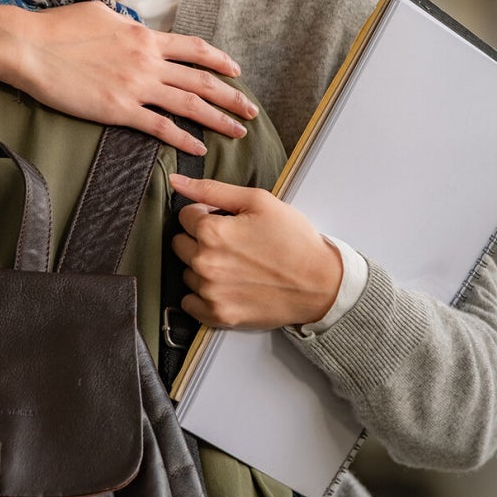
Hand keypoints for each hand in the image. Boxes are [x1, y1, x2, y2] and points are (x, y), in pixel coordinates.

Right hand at [0, 2, 258, 155]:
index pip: (192, 48)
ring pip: (188, 103)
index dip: (218, 60)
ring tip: (237, 132)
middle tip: (250, 111)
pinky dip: (182, 138)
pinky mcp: (118, 110)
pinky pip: (159, 127)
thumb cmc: (58, 28)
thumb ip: (125, 25)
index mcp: (144, 36)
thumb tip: (134, 29)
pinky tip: (198, 148)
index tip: (235, 71)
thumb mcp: (101, 13)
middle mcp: (147, 60)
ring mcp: (135, 86)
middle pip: (200, 79)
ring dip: (217, 119)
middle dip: (230, 97)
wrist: (30, 47)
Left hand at [169, 174, 342, 328]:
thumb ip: (212, 189)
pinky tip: (227, 285)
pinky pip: (190, 303)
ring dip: (203, 267)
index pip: (185, 216)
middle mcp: (205, 263)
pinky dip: (203, 295)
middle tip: (232, 243)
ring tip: (235, 265)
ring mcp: (210, 292)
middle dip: (200, 240)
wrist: (320, 283)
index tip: (226, 221)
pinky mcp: (218, 315)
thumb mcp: (258, 201)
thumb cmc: (294, 240)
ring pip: (187, 272)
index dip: (206, 214)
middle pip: (180, 244)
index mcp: (212, 232)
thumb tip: (177, 182)